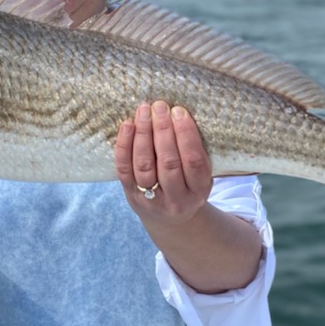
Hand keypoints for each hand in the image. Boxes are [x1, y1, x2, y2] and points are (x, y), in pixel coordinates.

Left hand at [115, 101, 212, 223]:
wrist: (169, 219)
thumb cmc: (187, 185)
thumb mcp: (201, 176)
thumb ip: (195, 151)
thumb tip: (181, 113)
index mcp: (199, 191)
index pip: (194, 161)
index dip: (186, 135)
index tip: (179, 111)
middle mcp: (176, 199)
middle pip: (168, 162)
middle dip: (163, 130)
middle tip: (159, 106)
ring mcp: (151, 199)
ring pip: (144, 165)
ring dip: (143, 134)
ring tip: (144, 111)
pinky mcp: (131, 194)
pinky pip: (124, 169)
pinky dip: (124, 146)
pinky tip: (128, 126)